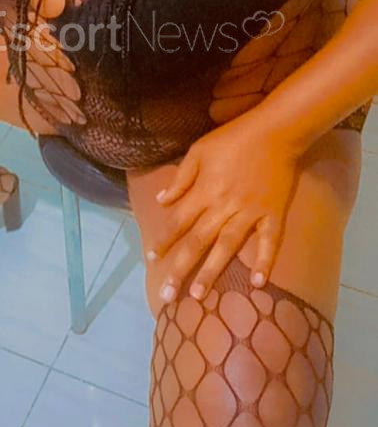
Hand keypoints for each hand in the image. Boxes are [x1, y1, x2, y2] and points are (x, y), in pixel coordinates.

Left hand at [146, 114, 299, 303]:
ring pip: (227, 246)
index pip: (179, 221)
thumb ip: (181, 178)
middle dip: (180, 269)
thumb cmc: (233, 138)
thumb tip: (161, 201)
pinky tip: (258, 283)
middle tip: (166, 296)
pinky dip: (264, 261)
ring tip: (198, 296)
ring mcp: (251, 212)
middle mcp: (225, 206)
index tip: (151, 258)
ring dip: (212, 271)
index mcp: (205, 191)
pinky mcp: (273, 214)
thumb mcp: (199, 150)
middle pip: (198, 241)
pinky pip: (269, 241)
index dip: (164, 240)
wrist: (275, 130)